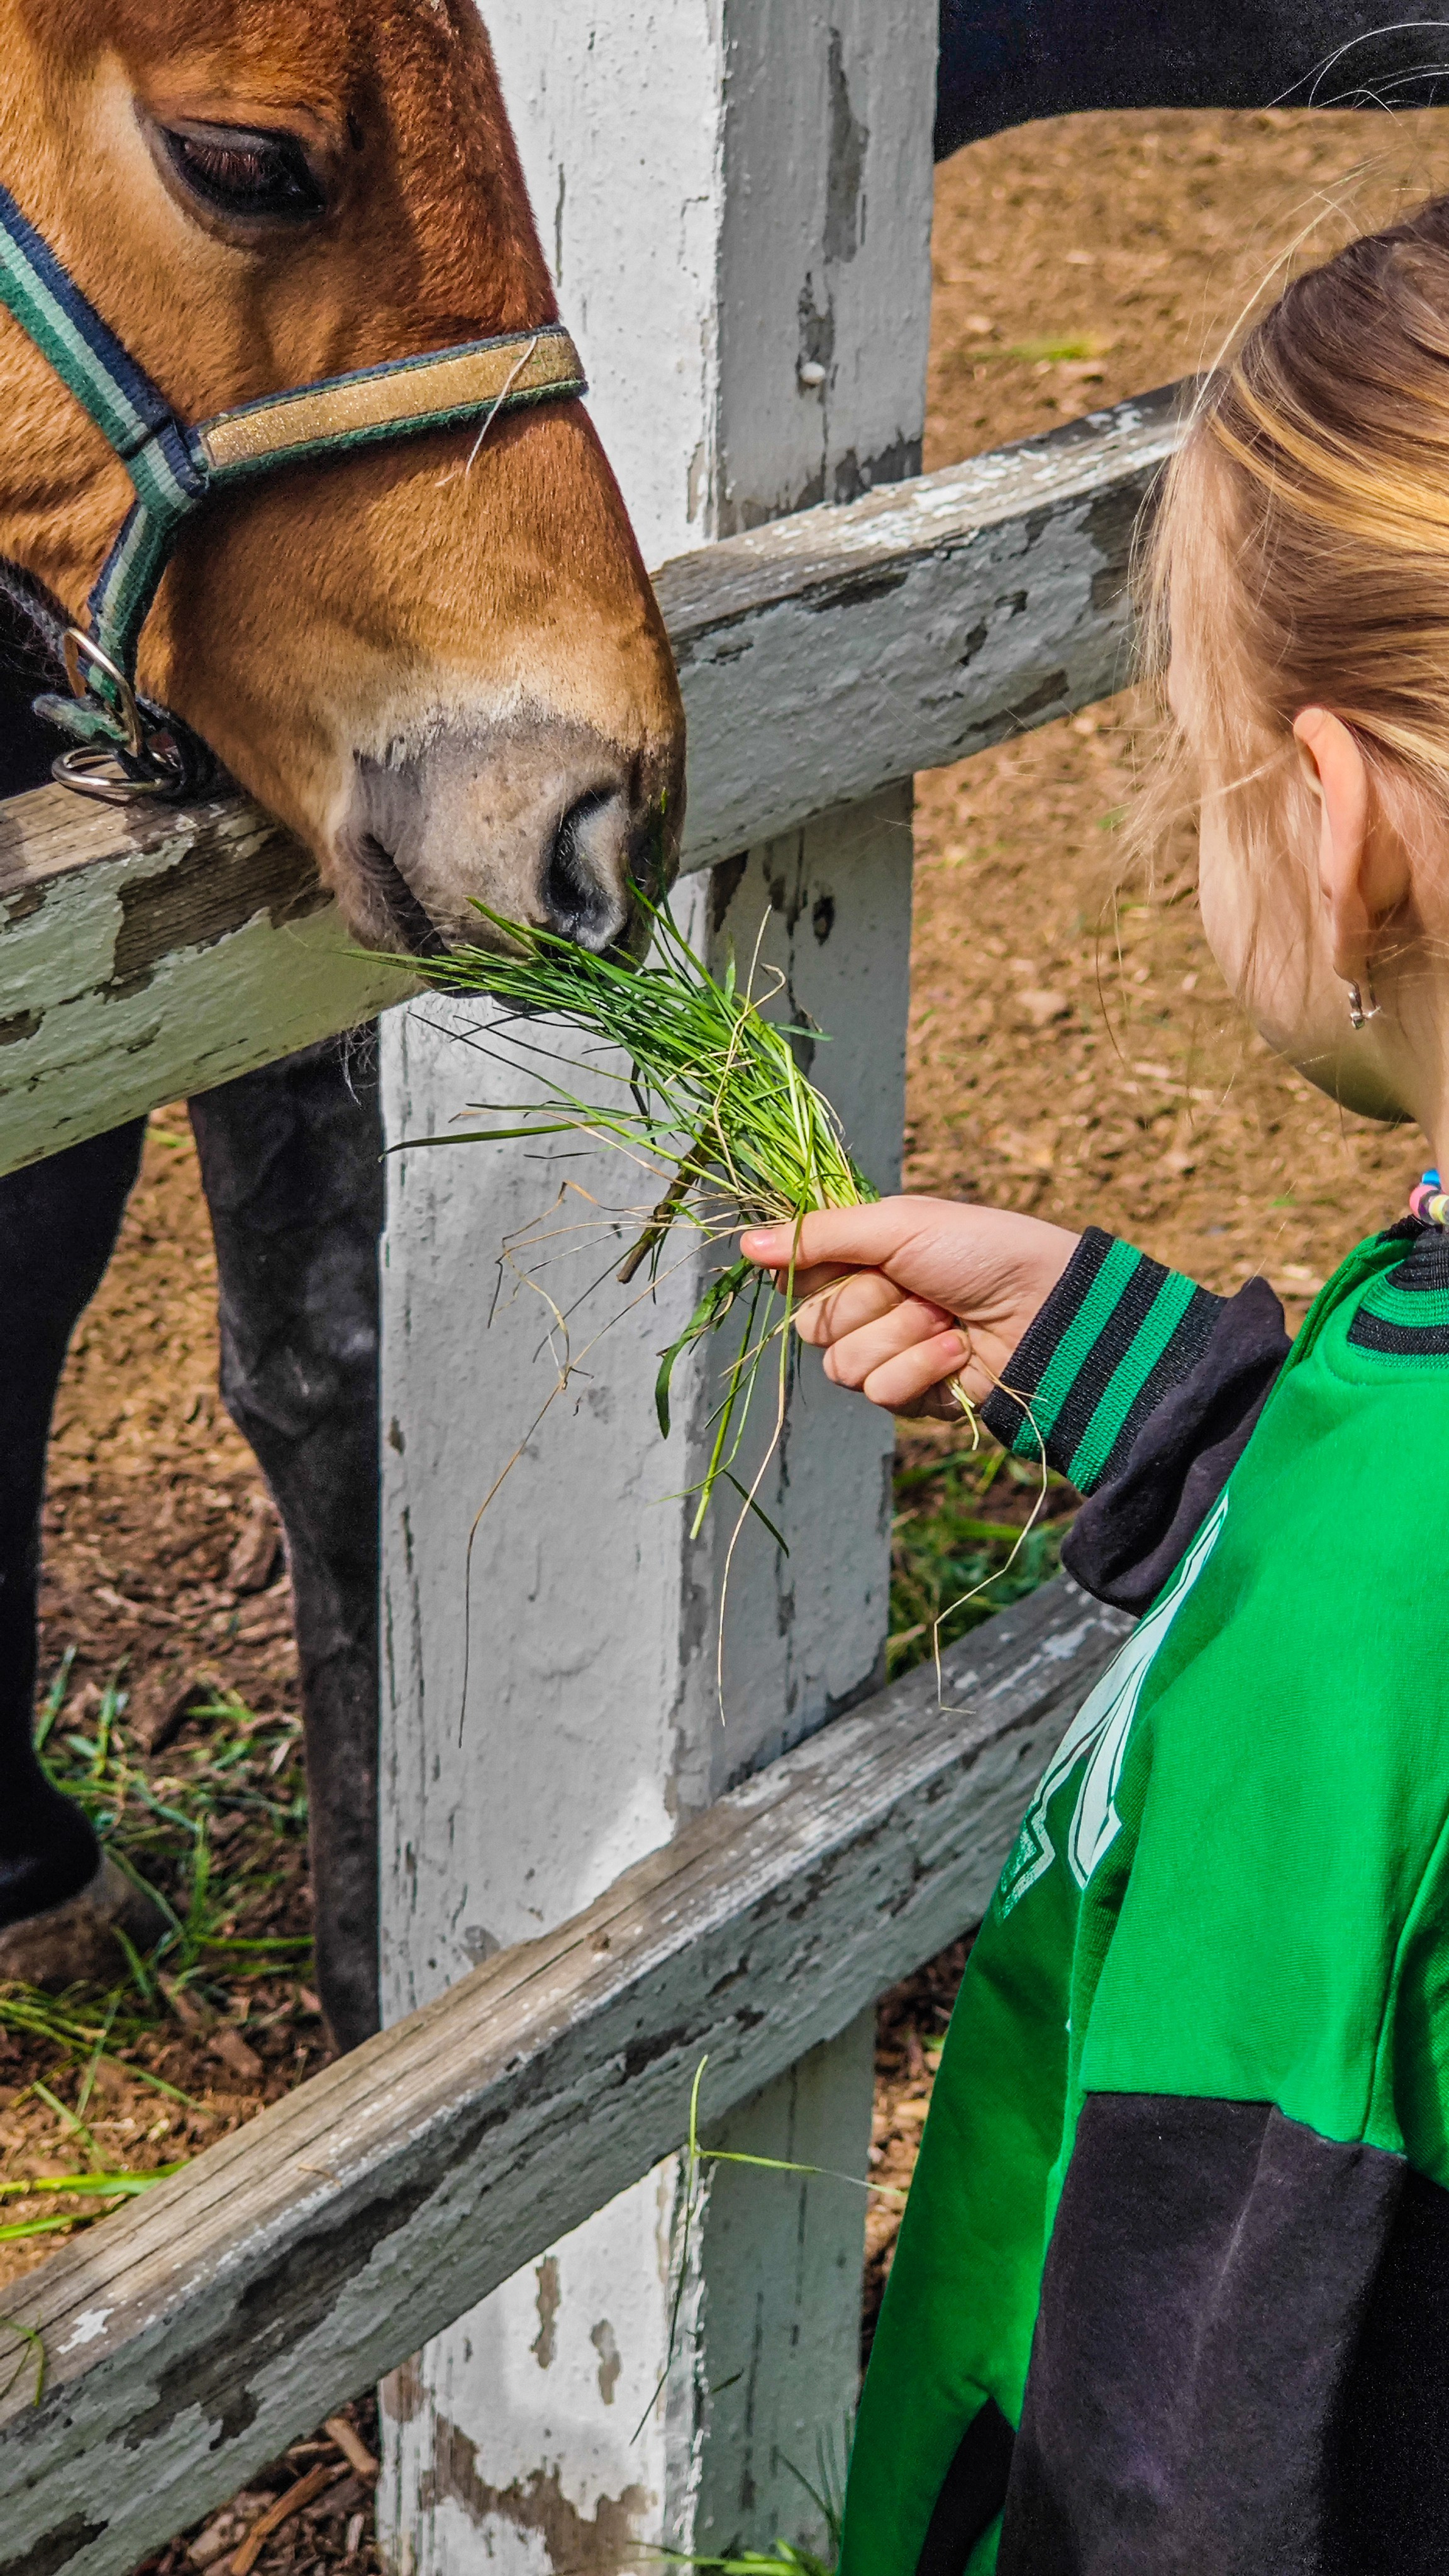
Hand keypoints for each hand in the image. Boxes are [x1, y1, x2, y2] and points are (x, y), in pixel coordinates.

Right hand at [738, 1197, 1078, 1419]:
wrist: (1050, 1308)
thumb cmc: (982, 1251)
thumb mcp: (898, 1226)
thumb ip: (821, 1236)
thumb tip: (745, 1245)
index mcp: (863, 1259)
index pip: (797, 1278)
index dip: (817, 1273)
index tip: (857, 1259)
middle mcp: (871, 1308)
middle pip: (814, 1327)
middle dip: (868, 1305)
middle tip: (917, 1287)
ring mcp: (891, 1354)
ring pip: (842, 1365)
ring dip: (900, 1338)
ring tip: (946, 1318)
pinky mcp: (915, 1397)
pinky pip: (880, 1393)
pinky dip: (922, 1368)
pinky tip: (958, 1350)